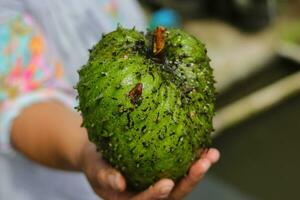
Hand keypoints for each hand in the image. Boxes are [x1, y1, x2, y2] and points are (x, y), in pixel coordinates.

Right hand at [80, 142, 219, 199]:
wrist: (101, 154)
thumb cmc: (96, 164)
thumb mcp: (96, 171)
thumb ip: (106, 177)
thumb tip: (119, 183)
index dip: (156, 195)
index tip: (166, 183)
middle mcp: (149, 195)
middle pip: (173, 195)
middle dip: (189, 181)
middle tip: (202, 164)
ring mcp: (158, 183)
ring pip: (182, 182)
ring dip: (198, 170)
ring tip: (211, 154)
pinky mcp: (164, 170)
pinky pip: (181, 167)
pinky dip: (194, 159)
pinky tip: (205, 147)